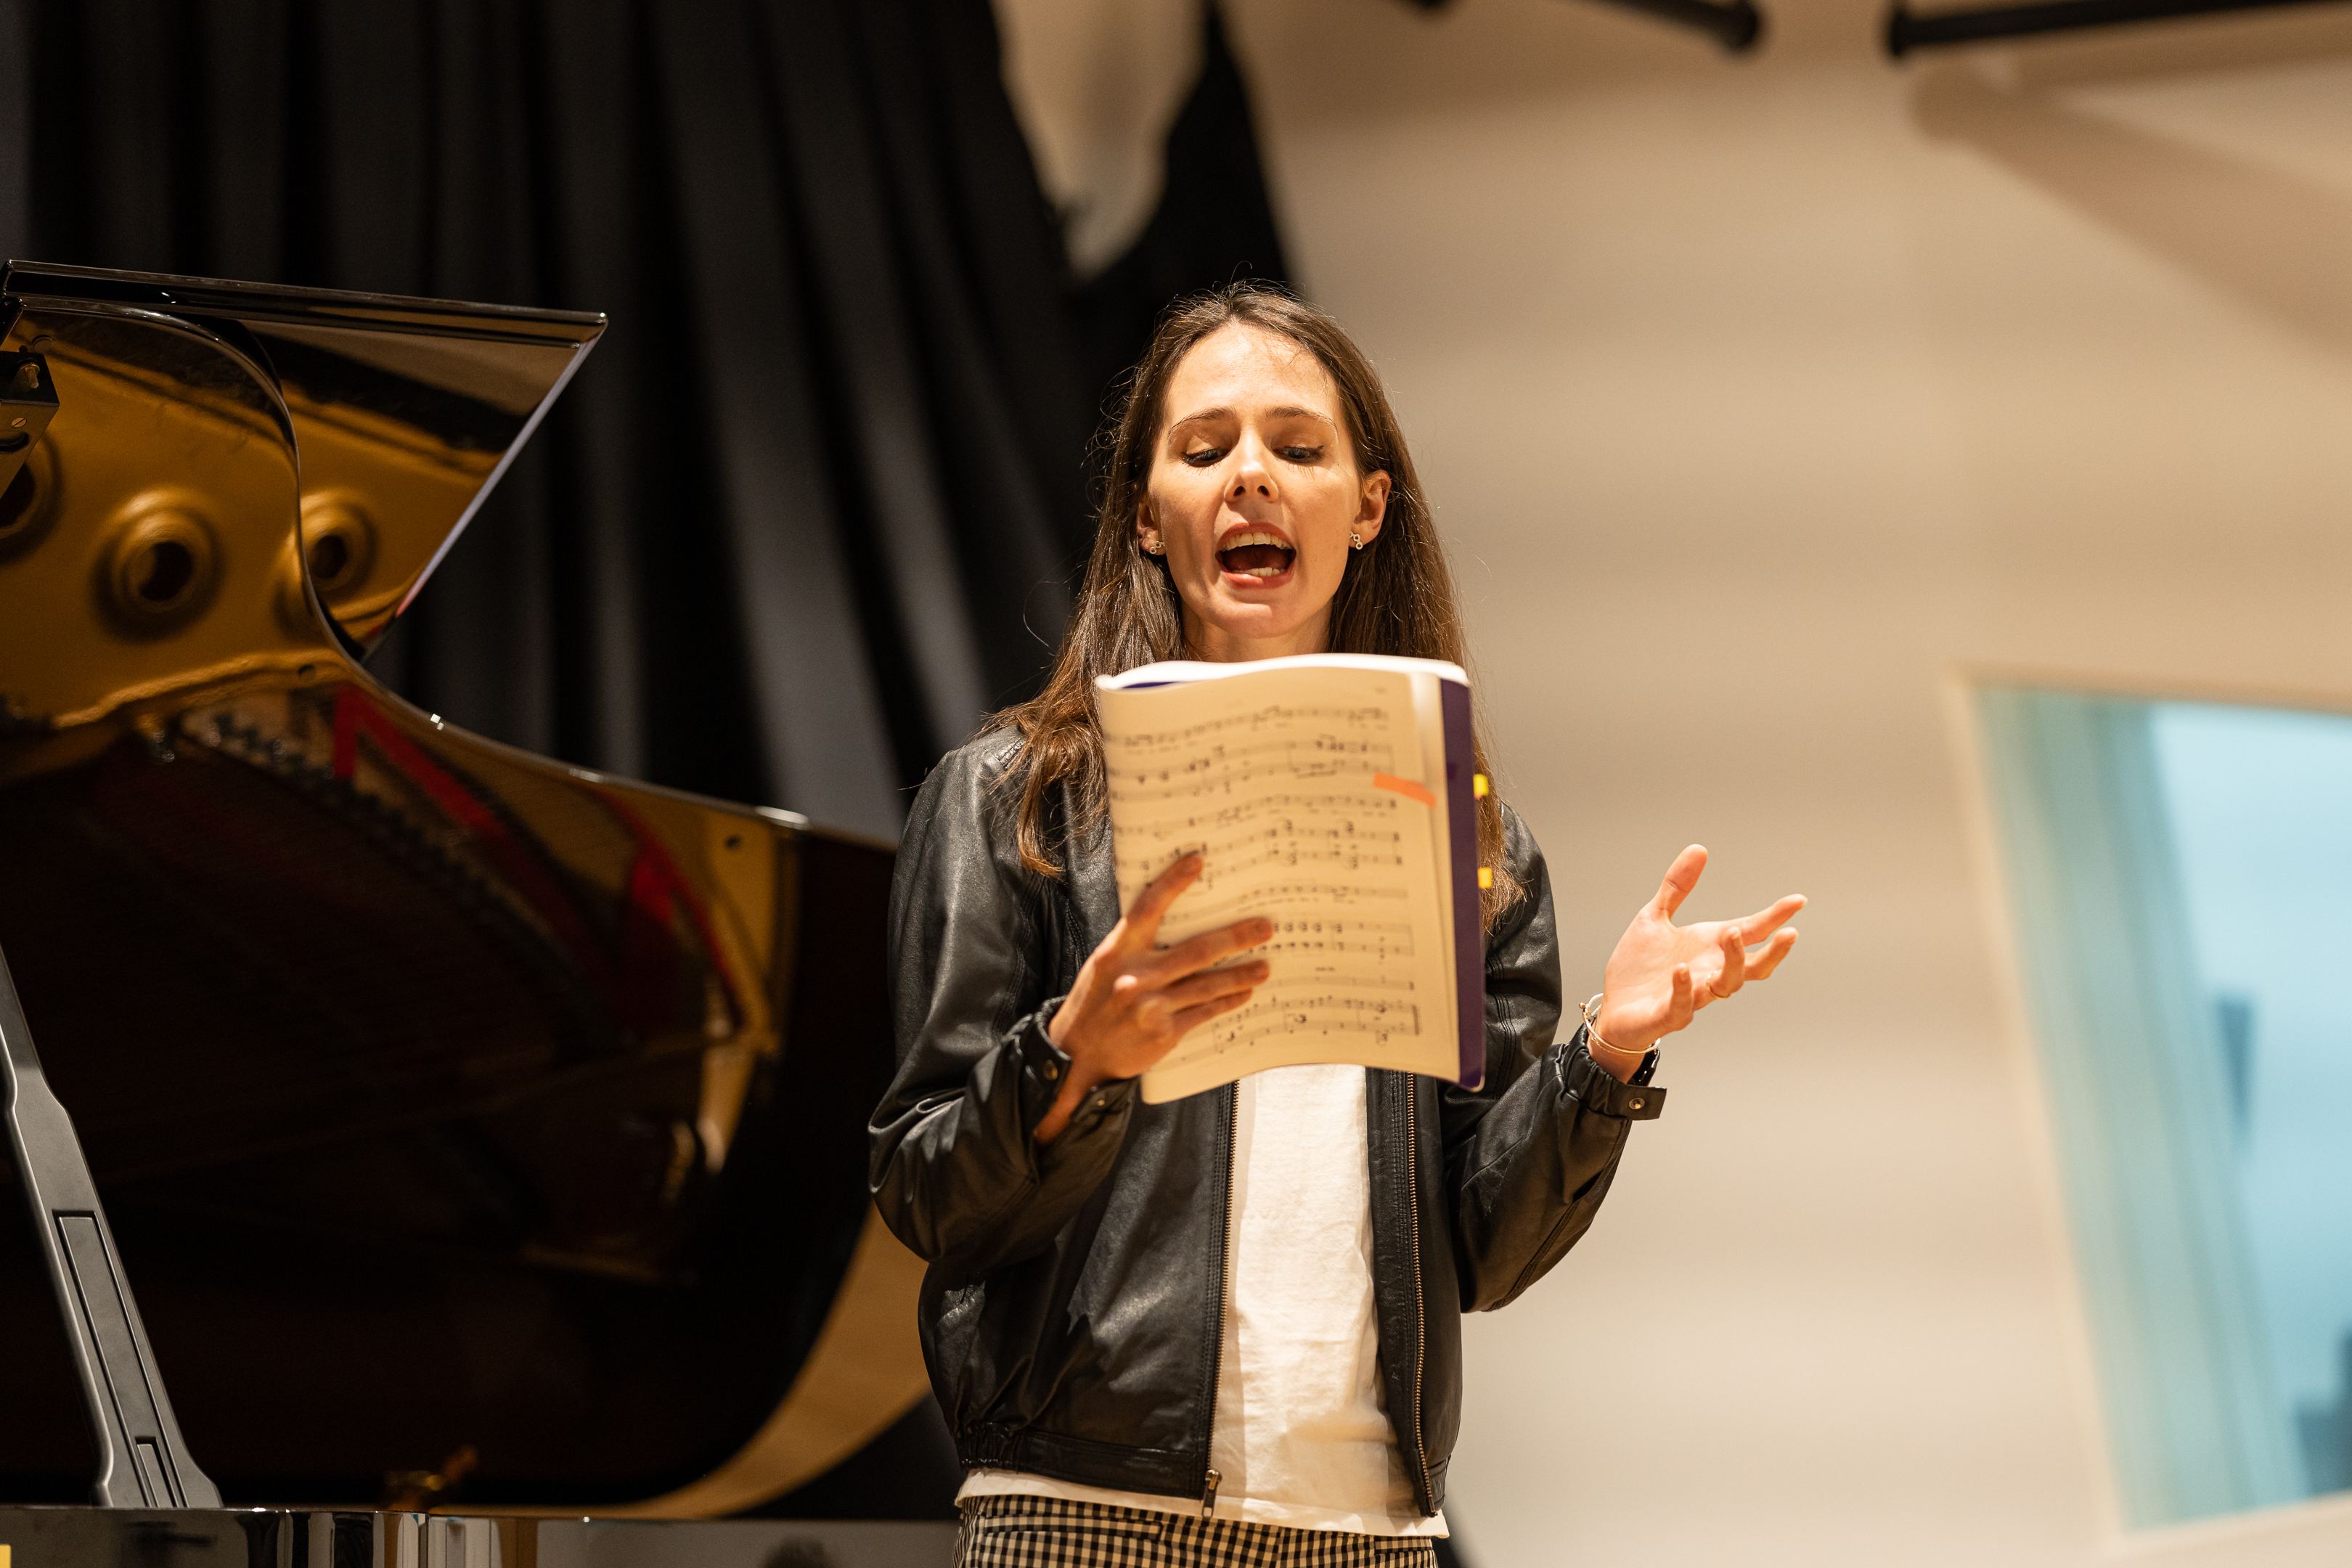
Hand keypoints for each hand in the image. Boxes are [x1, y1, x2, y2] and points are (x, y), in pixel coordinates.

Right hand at [1035, 853, 1270, 1142]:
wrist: (1077, 1057)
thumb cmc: (1093, 1005)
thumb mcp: (1104, 965)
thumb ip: (1134, 945)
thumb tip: (1177, 922)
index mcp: (1116, 952)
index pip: (1147, 908)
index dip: (1172, 883)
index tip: (1197, 861)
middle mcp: (1136, 977)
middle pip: (1196, 950)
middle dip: (1235, 938)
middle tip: (1264, 928)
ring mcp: (1152, 1006)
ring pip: (1208, 984)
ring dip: (1240, 975)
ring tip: (1264, 967)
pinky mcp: (1164, 1032)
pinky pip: (1204, 1012)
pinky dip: (1226, 1001)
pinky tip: (1243, 994)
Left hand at [1592, 845, 1801, 1080]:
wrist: (1612, 1006)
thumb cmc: (1639, 967)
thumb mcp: (1654, 917)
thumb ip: (1677, 887)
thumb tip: (1699, 849)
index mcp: (1709, 947)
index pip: (1751, 931)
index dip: (1775, 917)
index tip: (1798, 900)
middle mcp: (1708, 971)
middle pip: (1753, 966)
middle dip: (1773, 951)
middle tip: (1788, 932)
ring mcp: (1693, 995)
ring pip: (1727, 985)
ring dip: (1734, 961)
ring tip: (1732, 934)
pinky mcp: (1669, 1014)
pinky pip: (1683, 1004)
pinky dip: (1686, 987)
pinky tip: (1683, 969)